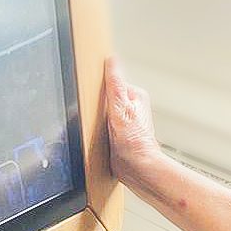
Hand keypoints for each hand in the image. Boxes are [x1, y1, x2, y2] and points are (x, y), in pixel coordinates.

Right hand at [103, 56, 164, 187]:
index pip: (110, 83)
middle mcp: (132, 106)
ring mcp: (125, 120)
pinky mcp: (118, 132)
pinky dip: (98, 129)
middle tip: (98, 118)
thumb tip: (111, 61)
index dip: (99, 90)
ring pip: (103, 112)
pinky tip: (99, 136)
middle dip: (97, 106)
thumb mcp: (121, 108)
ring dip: (97, 119)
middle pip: (106, 97)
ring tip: (100, 129)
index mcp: (135, 96)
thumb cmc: (134, 143)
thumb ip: (115, 84)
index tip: (93, 98)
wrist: (137, 169)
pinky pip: (102, 125)